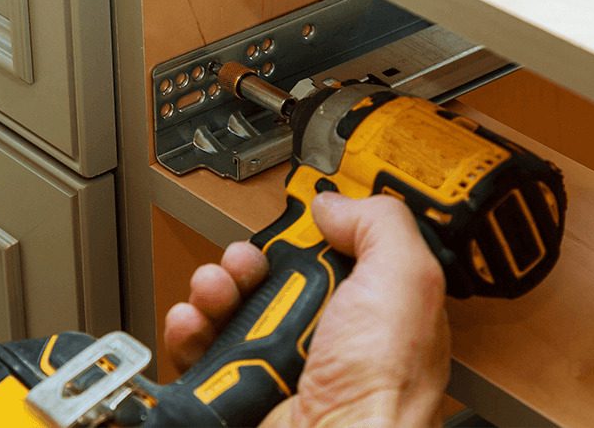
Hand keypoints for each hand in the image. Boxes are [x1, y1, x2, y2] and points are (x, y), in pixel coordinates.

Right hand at [164, 193, 450, 426]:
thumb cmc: (381, 389)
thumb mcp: (403, 280)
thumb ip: (379, 226)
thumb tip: (335, 204)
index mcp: (374, 311)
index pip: (337, 255)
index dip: (314, 234)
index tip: (296, 218)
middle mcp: (327, 339)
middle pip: (277, 277)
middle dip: (254, 258)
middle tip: (250, 260)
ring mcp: (280, 365)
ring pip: (234, 306)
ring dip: (216, 285)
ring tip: (217, 288)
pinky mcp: (238, 387)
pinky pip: (201, 346)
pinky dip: (190, 326)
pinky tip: (195, 318)